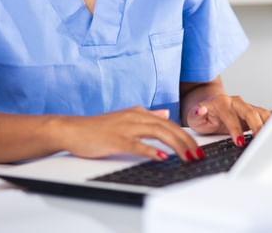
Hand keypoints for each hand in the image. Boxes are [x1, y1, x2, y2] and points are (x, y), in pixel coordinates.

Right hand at [60, 106, 202, 161]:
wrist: (73, 129)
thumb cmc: (97, 128)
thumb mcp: (125, 118)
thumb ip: (147, 116)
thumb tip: (165, 115)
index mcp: (138, 113)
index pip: (169, 124)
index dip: (185, 135)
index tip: (197, 148)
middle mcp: (134, 117)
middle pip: (167, 127)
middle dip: (186, 141)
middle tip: (198, 155)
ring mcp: (125, 128)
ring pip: (157, 133)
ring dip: (176, 145)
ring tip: (188, 157)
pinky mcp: (116, 139)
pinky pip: (137, 145)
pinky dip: (151, 151)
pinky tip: (162, 158)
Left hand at [185, 95, 270, 146]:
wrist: (208, 105)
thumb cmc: (201, 114)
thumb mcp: (193, 116)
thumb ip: (196, 114)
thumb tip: (200, 109)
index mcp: (221, 102)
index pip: (230, 115)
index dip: (235, 129)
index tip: (239, 142)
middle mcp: (236, 102)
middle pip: (250, 112)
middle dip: (256, 127)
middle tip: (260, 141)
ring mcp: (247, 107)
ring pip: (262, 113)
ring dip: (269, 125)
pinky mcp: (255, 113)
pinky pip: (268, 116)